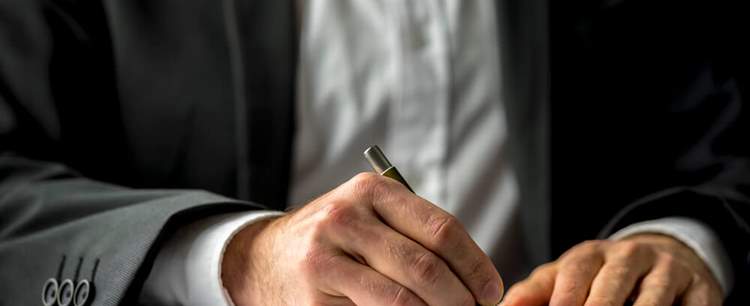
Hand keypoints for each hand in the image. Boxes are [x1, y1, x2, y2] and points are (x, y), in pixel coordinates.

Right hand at [222, 173, 502, 305]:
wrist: (264, 258)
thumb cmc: (333, 240)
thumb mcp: (368, 216)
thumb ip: (413, 234)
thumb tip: (473, 277)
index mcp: (371, 191)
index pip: (441, 229)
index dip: (475, 266)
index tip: (491, 291)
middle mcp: (346, 218)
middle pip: (426, 268)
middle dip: (461, 300)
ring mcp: (325, 257)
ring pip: (403, 300)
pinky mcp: (313, 296)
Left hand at [502, 234, 721, 305]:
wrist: (661, 257)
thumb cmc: (599, 277)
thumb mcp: (565, 278)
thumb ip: (533, 293)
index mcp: (591, 253)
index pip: (576, 274)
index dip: (566, 298)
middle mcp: (630, 255)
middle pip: (614, 284)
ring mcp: (668, 270)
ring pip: (654, 298)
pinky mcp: (700, 288)